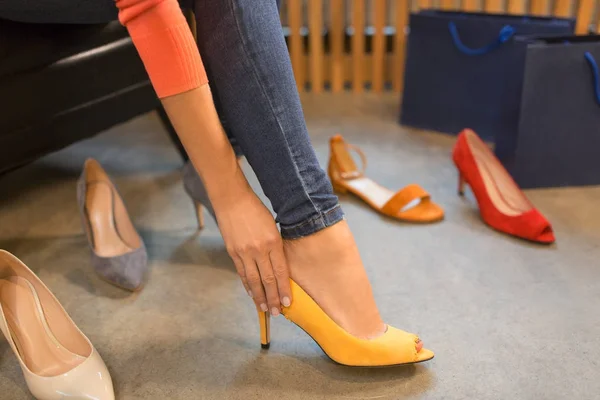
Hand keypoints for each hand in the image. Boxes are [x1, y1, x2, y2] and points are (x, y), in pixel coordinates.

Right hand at [214, 189, 291, 315]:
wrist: (232, 199)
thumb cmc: (256, 210)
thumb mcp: (272, 227)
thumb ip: (275, 247)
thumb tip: (278, 268)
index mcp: (273, 242)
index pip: (280, 272)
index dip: (284, 289)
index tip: (288, 303)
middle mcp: (259, 249)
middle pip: (268, 280)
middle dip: (273, 298)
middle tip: (277, 313)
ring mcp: (244, 252)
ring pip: (253, 280)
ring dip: (259, 297)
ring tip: (264, 309)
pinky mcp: (232, 252)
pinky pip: (242, 273)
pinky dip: (247, 285)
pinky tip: (251, 294)